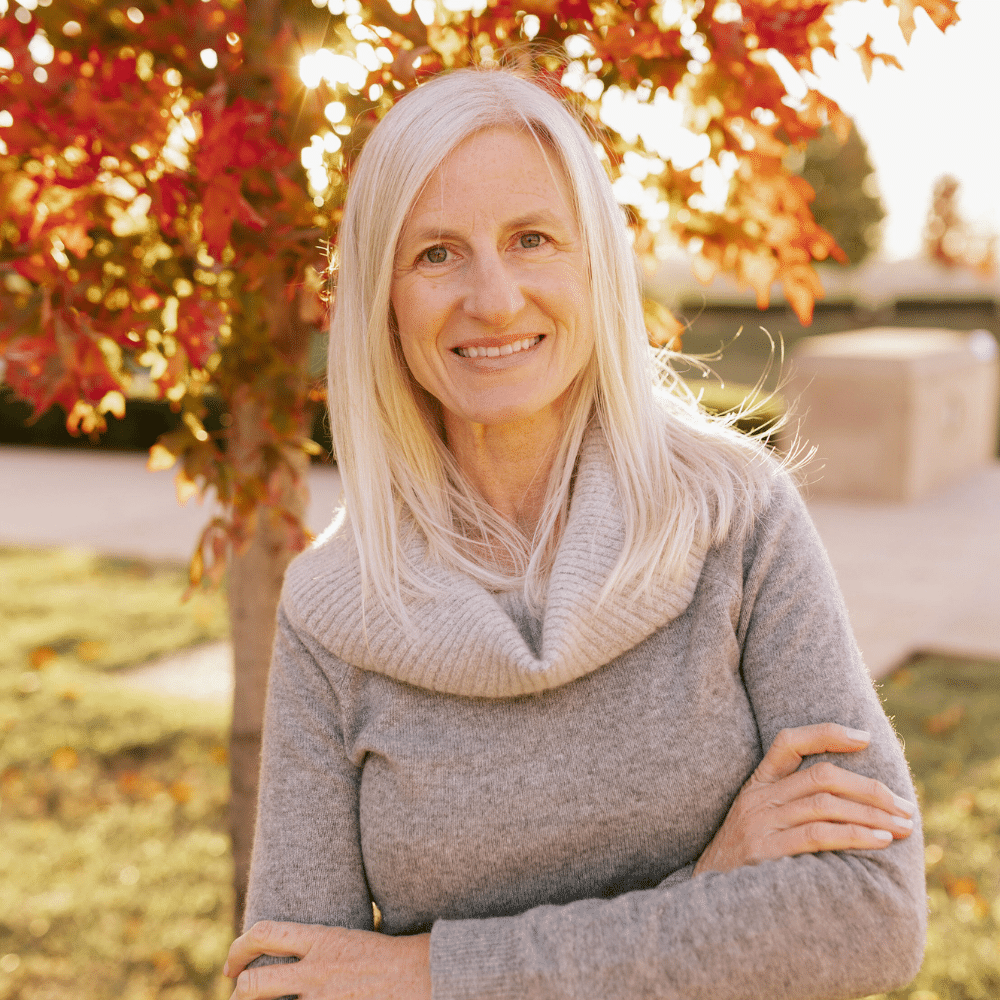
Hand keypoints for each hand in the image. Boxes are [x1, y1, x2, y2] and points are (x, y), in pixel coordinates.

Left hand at [225, 920, 431, 999]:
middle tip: (236, 998)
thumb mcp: (349, 939)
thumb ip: (319, 947)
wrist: (425, 974)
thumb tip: (295, 954)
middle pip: (254, 984)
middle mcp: (316, 970)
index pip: (265, 932)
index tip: (233, 965)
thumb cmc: (392, 956)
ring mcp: (323, 999)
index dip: (238, 948)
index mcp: (321, 938)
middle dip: (239, 996)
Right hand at [693, 723, 915, 875]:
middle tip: (906, 806)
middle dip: (871, 788)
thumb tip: (854, 800)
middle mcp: (758, 799)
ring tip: (903, 826)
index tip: (865, 737)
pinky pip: (817, 835)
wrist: (705, 900)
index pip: (788, 741)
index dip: (827, 733)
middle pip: (821, 776)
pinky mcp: (765, 851)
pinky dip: (854, 835)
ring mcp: (760, 823)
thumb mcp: (759, 822)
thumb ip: (792, 806)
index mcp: (757, 785)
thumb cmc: (745, 862)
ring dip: (871, 814)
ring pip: (825, 804)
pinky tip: (879, 841)